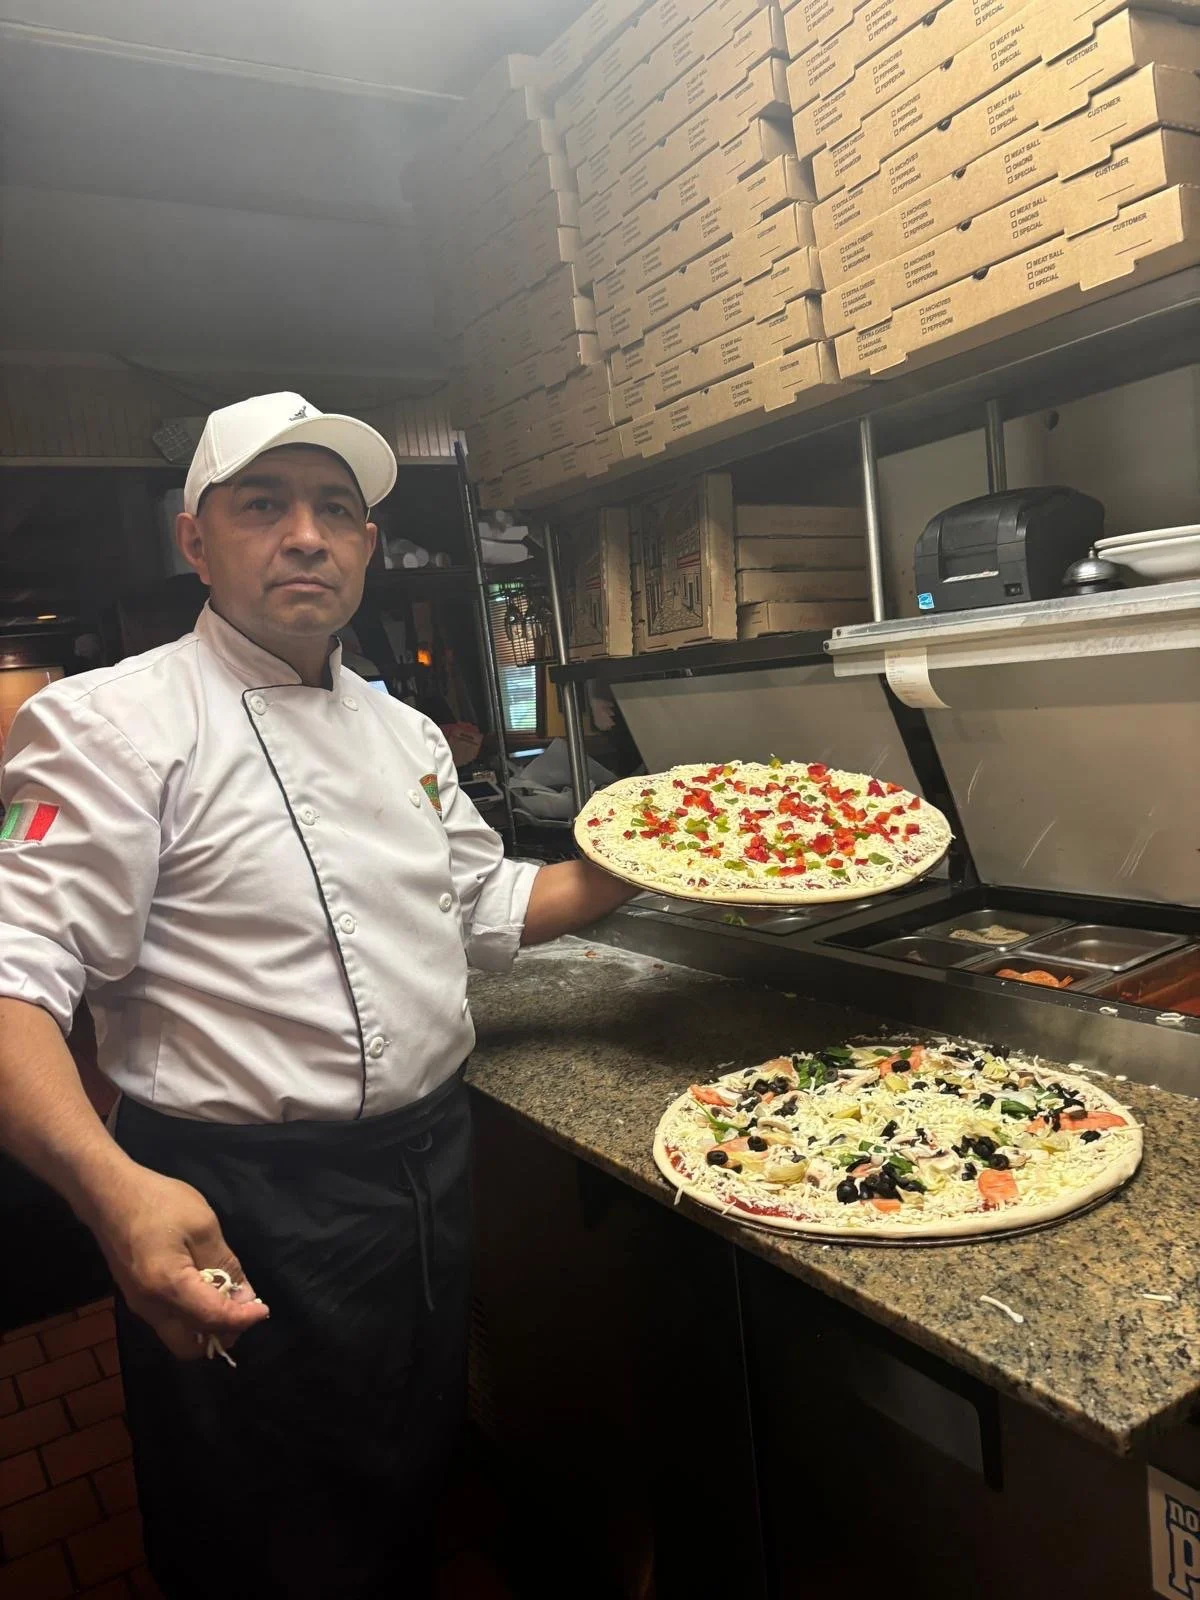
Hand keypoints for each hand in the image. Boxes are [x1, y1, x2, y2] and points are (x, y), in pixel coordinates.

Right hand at [85, 1164, 269, 1360]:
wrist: (109, 1194)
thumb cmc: (159, 1203)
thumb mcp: (203, 1225)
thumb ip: (225, 1265)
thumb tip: (245, 1297)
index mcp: (168, 1288)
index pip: (213, 1320)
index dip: (243, 1319)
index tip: (263, 1310)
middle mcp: (150, 1308)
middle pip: (190, 1347)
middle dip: (221, 1335)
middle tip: (242, 1309)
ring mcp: (139, 1306)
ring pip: (178, 1337)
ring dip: (206, 1328)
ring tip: (226, 1299)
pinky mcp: (137, 1298)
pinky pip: (169, 1322)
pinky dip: (191, 1317)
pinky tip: (205, 1291)